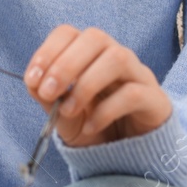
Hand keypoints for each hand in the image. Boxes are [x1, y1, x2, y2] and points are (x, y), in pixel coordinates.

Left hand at [24, 25, 172, 147]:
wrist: (126, 153)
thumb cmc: (92, 123)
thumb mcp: (62, 114)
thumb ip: (47, 97)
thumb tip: (32, 82)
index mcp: (89, 54)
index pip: (68, 33)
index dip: (48, 51)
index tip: (32, 79)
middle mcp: (115, 55)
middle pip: (95, 37)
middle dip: (66, 64)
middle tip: (48, 92)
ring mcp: (138, 74)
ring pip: (117, 58)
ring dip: (86, 84)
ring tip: (69, 109)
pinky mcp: (154, 98)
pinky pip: (133, 93)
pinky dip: (106, 110)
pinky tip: (89, 126)